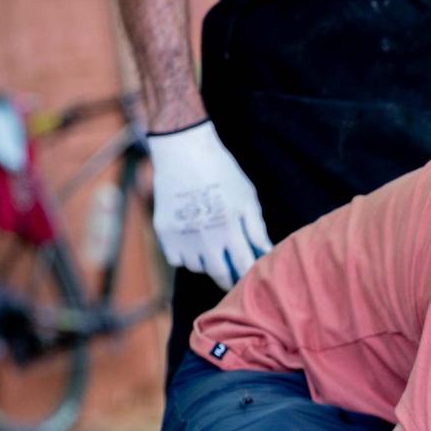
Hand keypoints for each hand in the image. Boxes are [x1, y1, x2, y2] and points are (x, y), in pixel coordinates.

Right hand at [147, 120, 272, 289]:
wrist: (183, 151)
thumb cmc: (222, 173)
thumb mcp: (247, 198)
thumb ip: (257, 229)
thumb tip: (267, 254)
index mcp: (229, 229)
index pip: (242, 267)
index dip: (249, 277)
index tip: (252, 280)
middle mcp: (204, 237)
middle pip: (219, 274)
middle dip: (230, 279)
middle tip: (234, 277)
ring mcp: (181, 235)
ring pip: (197, 267)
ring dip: (207, 265)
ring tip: (214, 253)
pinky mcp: (163, 231)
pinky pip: (176, 258)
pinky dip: (185, 257)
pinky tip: (194, 244)